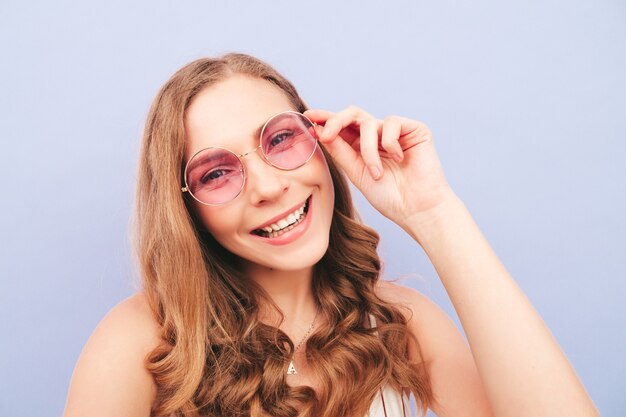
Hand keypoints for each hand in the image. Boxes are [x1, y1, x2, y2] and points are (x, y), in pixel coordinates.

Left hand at [304, 106, 455, 227]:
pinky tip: (400, 159)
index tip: (306, 116)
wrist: (417, 209)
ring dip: (368, 150)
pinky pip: (391, 123)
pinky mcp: (414, 129)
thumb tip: (320, 130)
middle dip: (335, 121)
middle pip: (352, 114)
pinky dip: (389, 143)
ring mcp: (396, 132)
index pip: (342, 127)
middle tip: (325, 134)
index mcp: (362, 147)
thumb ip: (340, 151)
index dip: (325, 119)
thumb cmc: (389, 197)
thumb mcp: (357, 173)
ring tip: (377, 173)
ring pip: (369, 123)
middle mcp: (378, 136)